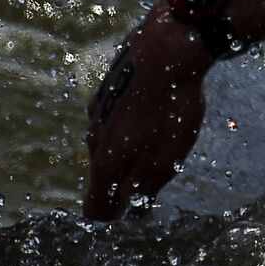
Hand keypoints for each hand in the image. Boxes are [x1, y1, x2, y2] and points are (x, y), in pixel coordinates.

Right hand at [83, 7, 212, 219]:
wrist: (167, 49)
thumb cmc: (171, 108)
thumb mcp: (164, 159)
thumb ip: (143, 189)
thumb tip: (131, 214)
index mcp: (105, 161)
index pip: (94, 206)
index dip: (111, 217)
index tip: (132, 215)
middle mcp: (94, 137)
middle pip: (102, 175)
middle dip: (122, 184)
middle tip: (153, 180)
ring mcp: (98, 110)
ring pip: (108, 144)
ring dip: (128, 152)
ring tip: (159, 145)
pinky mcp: (109, 89)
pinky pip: (116, 118)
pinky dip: (131, 125)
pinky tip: (153, 115)